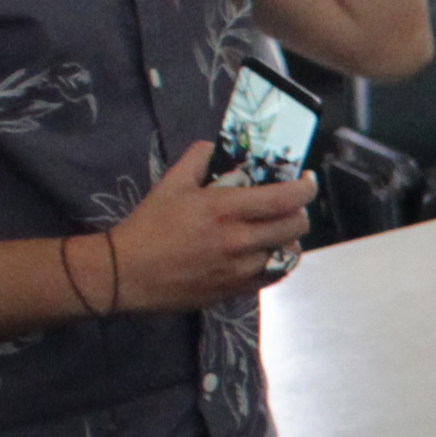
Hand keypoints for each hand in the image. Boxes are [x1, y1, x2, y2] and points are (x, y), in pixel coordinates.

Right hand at [95, 144, 317, 318]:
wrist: (129, 273)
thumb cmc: (150, 226)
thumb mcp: (171, 183)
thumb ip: (198, 158)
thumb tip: (216, 145)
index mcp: (225, 210)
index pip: (285, 199)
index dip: (306, 189)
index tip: (306, 181)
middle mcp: (240, 241)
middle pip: (296, 226)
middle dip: (299, 211)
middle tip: (288, 204)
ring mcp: (241, 270)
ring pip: (289, 253)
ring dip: (288, 238)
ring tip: (275, 229)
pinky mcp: (237, 291)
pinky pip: (274, 275)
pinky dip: (277, 261)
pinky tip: (266, 251)